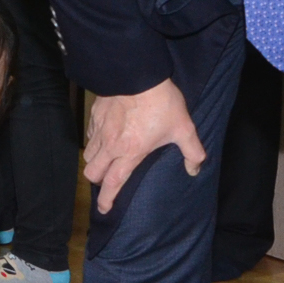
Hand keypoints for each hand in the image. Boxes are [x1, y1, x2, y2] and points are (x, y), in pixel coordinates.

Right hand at [83, 80, 203, 212]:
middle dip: (97, 181)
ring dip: (95, 162)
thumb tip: (194, 169)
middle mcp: (110, 145)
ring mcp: (100, 130)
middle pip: (92, 173)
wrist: (137, 74)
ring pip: (88, 155)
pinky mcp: (95, 115)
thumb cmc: (161, 103)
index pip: (112, 183)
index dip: (106, 199)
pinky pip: (89, 136)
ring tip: (105, 161)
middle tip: (106, 182)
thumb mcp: (183, 128)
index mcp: (130, 153)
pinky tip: (104, 138)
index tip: (103, 209)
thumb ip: (192, 152)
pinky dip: (94, 142)